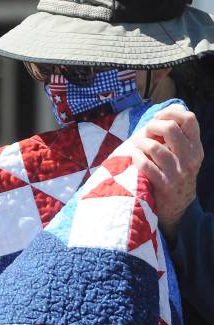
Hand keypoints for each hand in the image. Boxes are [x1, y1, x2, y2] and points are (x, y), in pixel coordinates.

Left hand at [128, 105, 202, 239]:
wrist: (178, 207)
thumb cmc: (175, 176)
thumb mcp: (184, 156)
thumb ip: (177, 138)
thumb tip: (161, 116)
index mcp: (195, 147)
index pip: (190, 119)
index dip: (171, 113)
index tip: (157, 117)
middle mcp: (189, 157)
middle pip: (171, 128)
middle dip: (152, 126)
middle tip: (145, 132)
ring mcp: (177, 172)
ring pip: (155, 147)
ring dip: (140, 142)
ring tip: (136, 144)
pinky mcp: (164, 184)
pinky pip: (146, 166)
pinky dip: (136, 157)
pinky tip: (134, 156)